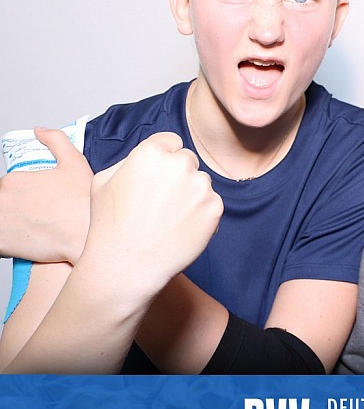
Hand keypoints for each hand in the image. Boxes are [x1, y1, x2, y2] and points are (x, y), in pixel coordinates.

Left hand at [0, 127, 92, 261]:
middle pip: (2, 203)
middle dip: (14, 208)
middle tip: (35, 216)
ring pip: (1, 220)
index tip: (34, 201)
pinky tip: (24, 241)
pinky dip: (7, 242)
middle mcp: (1, 199)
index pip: (6, 187)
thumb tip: (40, 131)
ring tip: (30, 229)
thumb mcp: (75, 163)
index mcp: (13, 181)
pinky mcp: (1, 244)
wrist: (87, 236)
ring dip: (9, 223)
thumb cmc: (83, 203)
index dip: (20, 194)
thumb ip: (56, 141)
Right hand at [82, 133, 221, 299]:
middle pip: (188, 160)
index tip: (156, 177)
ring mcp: (201, 186)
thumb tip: (149, 155)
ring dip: (190, 194)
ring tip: (167, 218)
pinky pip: (211, 203)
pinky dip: (200, 214)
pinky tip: (180, 228)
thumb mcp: (103, 181)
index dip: (163, 158)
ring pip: (201, 182)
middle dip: (177, 176)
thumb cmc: (109, 224)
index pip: (171, 142)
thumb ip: (129, 160)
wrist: (126, 265)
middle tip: (160, 202)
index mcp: (152, 152)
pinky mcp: (215, 208)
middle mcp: (180, 164)